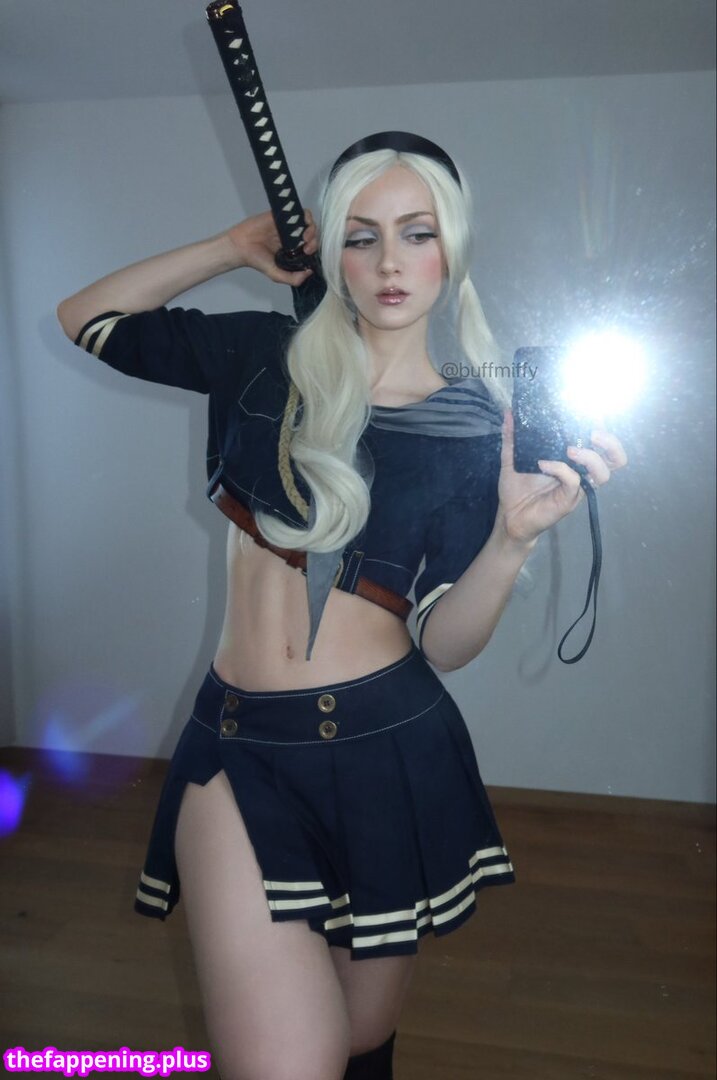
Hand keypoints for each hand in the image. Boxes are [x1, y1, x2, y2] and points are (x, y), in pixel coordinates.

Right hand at [226, 209, 317, 285]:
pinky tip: (300, 226)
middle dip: (314, 241)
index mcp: (293, 251)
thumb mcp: (277, 275)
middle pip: (312, 235)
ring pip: (308, 223)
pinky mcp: (282, 216)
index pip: (310, 247)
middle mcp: (293, 238)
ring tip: (305, 237)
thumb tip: (310, 272)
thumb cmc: (257, 260)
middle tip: (307, 248)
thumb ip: (293, 279)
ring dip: (311, 229)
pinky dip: (304, 216)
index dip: (313, 250)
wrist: (242, 246)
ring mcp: (288, 226)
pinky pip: (299, 212)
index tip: (308, 254)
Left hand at [496, 410, 627, 544]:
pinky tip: (543, 464)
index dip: (602, 428)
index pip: (601, 444)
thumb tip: (509, 413)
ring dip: (591, 457)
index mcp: (573, 460)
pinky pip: (574, 481)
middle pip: (615, 459)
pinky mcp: (568, 499)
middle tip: (593, 432)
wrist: (509, 517)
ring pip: (604, 472)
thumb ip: (512, 437)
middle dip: (610, 443)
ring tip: (571, 449)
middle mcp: (581, 472)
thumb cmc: (516, 489)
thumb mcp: (511, 458)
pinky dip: (561, 469)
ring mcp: (577, 487)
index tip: (592, 412)